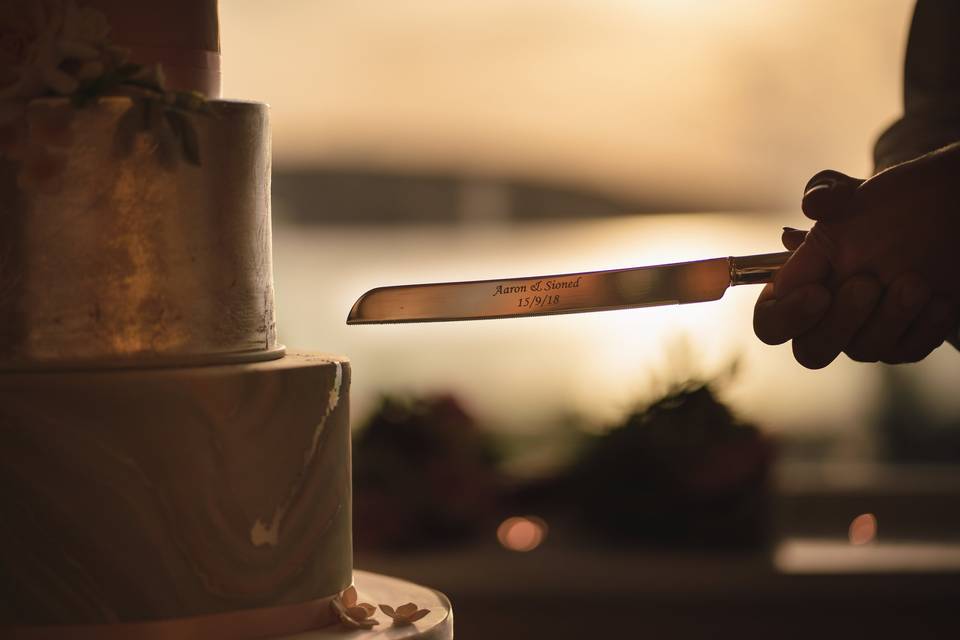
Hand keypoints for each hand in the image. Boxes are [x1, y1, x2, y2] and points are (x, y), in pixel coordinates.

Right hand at [754, 143, 959, 367]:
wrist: (938, 215)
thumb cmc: (886, 206)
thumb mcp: (852, 193)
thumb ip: (824, 194)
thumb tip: (813, 203)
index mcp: (798, 289)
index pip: (770, 322)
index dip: (787, 315)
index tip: (819, 292)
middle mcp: (826, 319)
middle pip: (811, 351)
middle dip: (841, 321)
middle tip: (867, 283)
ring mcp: (864, 335)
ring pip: (864, 351)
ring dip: (891, 317)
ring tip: (916, 281)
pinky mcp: (903, 342)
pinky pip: (908, 350)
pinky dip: (924, 325)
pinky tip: (940, 297)